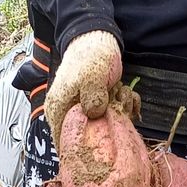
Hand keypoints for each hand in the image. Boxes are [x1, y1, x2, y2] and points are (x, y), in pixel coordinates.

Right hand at [44, 31, 122, 150]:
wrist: (97, 38)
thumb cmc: (91, 55)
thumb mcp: (92, 75)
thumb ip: (92, 96)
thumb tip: (93, 114)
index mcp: (58, 111)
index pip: (65, 145)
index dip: (85, 148)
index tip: (104, 137)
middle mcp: (69, 116)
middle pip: (89, 139)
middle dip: (108, 127)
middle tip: (116, 106)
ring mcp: (86, 113)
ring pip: (105, 128)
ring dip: (120, 114)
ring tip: (120, 93)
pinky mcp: (99, 108)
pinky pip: (114, 118)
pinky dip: (125, 108)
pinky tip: (128, 96)